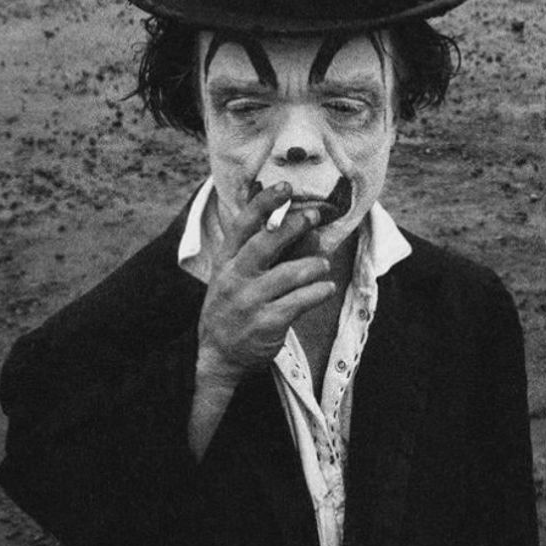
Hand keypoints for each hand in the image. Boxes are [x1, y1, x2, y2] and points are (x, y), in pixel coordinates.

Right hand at [195, 183, 336, 390]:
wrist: (219, 358)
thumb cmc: (234, 310)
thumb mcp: (238, 278)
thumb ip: (268, 255)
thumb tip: (308, 232)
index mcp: (226, 262)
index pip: (243, 225)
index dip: (265, 203)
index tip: (286, 187)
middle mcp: (234, 278)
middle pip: (266, 242)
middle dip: (294, 225)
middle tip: (315, 216)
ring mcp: (249, 302)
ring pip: (290, 273)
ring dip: (314, 265)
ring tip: (323, 265)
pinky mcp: (266, 323)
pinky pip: (300, 301)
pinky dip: (318, 292)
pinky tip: (326, 288)